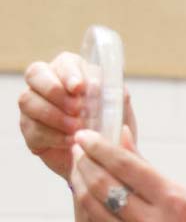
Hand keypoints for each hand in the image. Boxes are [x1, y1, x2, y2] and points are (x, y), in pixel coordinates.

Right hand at [18, 51, 136, 180]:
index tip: (79, 88)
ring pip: (28, 100)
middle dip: (55, 91)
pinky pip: (32, 128)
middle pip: (35, 73)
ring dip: (54, 115)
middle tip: (77, 109)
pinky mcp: (30, 129)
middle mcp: (47, 84)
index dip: (69, 73)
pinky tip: (70, 141)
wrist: (101, 159)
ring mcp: (34, 106)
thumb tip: (118, 90)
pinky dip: (53, 135)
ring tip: (77, 129)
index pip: (64, 62)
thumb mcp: (121, 113)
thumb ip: (118, 99)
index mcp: (72, 73)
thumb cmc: (110, 129)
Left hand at [69, 128, 185, 221]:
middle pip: (101, 183)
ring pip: (91, 206)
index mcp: (176, 202)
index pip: (126, 165)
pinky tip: (91, 196)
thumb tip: (123, 139)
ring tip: (80, 168)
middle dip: (84, 160)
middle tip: (78, 147)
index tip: (85, 134)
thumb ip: (152, 173)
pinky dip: (90, 207)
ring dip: (80, 182)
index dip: (100, 146)